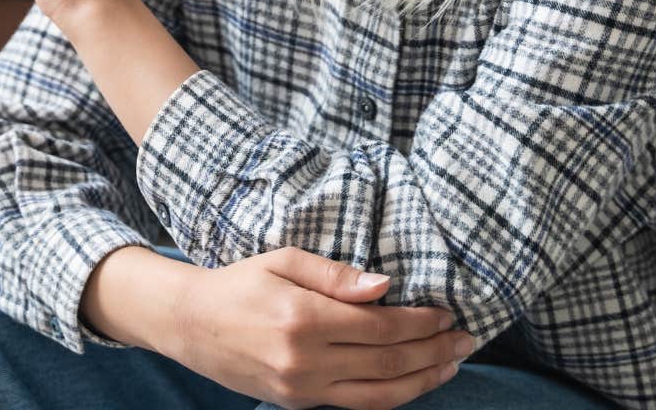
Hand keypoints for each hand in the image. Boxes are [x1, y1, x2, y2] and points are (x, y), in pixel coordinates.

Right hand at [168, 248, 467, 409]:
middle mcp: (306, 359)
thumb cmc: (239, 283)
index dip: (421, 322)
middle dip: (433, 351)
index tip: (446, 314)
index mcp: (304, 317)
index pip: (381, 325)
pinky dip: (391, 395)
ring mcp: (302, 387)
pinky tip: (410, 380)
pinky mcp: (297, 403)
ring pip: (379, 394)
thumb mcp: (283, 260)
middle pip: (388, 361)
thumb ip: (335, 274)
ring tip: (450, 364)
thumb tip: (385, 286)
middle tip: (465, 339)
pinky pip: (355, 404)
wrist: (190, 323)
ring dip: (422, 380)